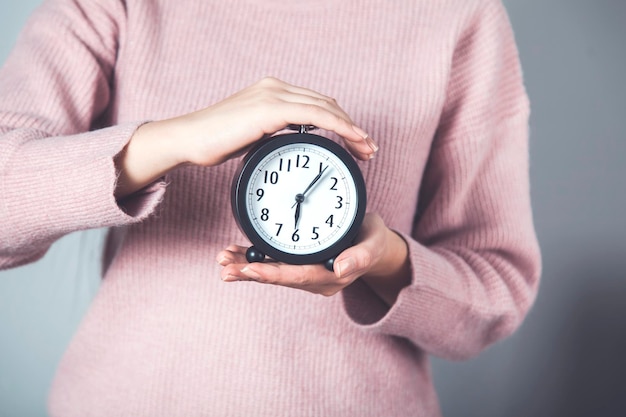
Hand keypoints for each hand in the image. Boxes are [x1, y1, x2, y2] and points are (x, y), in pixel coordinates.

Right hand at [114, 77, 377, 196]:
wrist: (188, 139)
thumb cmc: (214, 141)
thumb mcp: (251, 135)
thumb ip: (273, 134)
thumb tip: (291, 144)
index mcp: (271, 92)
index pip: (316, 103)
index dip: (340, 121)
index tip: (354, 142)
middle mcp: (275, 87)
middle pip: (326, 103)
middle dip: (351, 126)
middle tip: (367, 148)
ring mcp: (273, 94)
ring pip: (326, 107)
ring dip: (351, 128)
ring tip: (365, 149)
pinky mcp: (270, 107)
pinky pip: (315, 114)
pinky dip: (338, 126)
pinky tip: (351, 139)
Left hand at [216, 214, 410, 302]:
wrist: (372, 242)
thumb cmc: (373, 239)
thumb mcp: (374, 243)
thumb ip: (361, 256)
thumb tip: (341, 269)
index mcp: (331, 277)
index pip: (298, 277)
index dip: (272, 273)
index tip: (250, 268)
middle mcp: (315, 280)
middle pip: (278, 277)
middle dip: (250, 272)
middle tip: (225, 267)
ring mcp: (305, 273)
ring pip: (272, 271)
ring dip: (246, 266)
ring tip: (222, 260)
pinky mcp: (298, 263)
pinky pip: (273, 263)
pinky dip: (252, 257)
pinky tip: (233, 254)